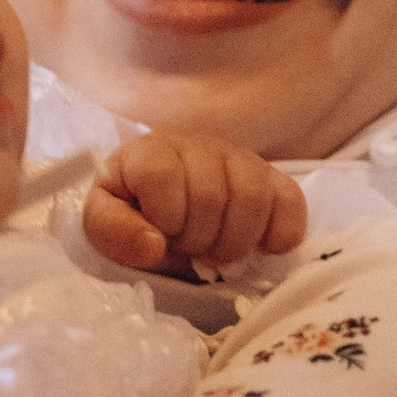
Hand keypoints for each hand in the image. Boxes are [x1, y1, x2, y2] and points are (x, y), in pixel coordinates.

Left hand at [83, 134, 304, 273]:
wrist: (165, 212)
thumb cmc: (134, 217)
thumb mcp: (104, 226)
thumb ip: (114, 232)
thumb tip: (154, 245)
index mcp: (151, 150)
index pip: (162, 176)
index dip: (165, 218)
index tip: (161, 235)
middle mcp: (199, 144)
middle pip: (210, 195)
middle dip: (198, 239)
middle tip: (190, 249)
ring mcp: (240, 158)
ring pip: (253, 197)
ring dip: (235, 242)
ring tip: (218, 251)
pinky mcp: (273, 179)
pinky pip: (292, 202)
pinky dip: (280, 233)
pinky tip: (261, 248)